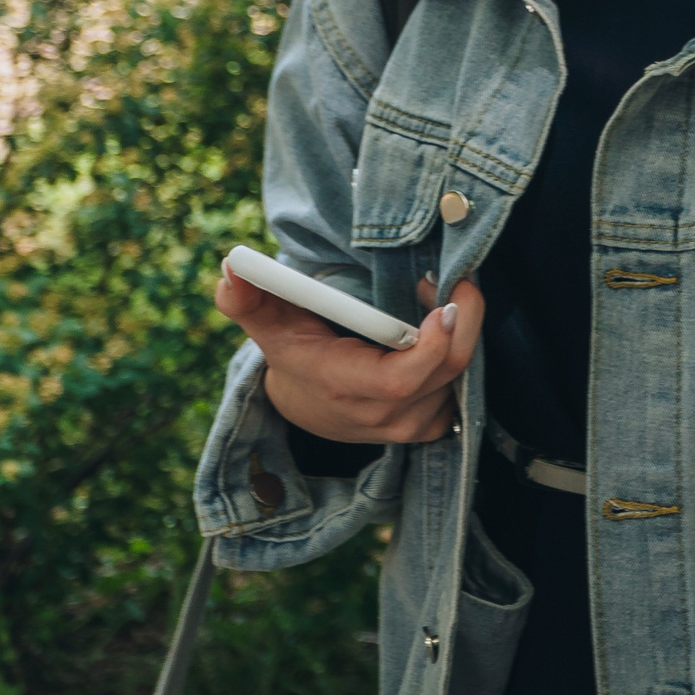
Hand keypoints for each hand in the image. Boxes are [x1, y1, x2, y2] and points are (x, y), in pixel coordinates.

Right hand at [217, 263, 482, 444]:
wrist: (307, 403)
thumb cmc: (295, 351)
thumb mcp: (268, 324)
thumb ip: (248, 298)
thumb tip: (232, 268)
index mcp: (343, 386)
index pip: (399, 381)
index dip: (431, 346)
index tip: (445, 304)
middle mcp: (380, 415)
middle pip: (445, 372)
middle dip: (463, 321)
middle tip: (456, 280)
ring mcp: (407, 425)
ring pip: (459, 378)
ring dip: (462, 334)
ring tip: (440, 299)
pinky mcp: (428, 426)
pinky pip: (462, 391)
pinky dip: (460, 357)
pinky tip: (444, 331)